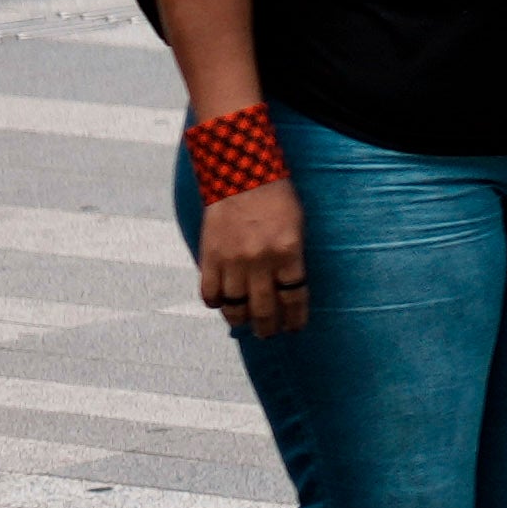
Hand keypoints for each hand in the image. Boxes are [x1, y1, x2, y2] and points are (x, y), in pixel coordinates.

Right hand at [199, 175, 311, 332]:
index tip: (294, 329)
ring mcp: (233, 260)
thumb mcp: (297, 226)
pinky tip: (221, 304)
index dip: (294, 319)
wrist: (241, 173)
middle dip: (268, 327)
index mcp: (288, 251)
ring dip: (240, 320)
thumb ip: (292, 259)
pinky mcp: (210, 256)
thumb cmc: (276, 198)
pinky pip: (209, 293)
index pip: (294, 298)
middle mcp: (261, 260)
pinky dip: (215, 303)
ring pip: (235, 306)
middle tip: (268, 334)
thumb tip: (288, 291)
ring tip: (244, 324)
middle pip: (265, 309)